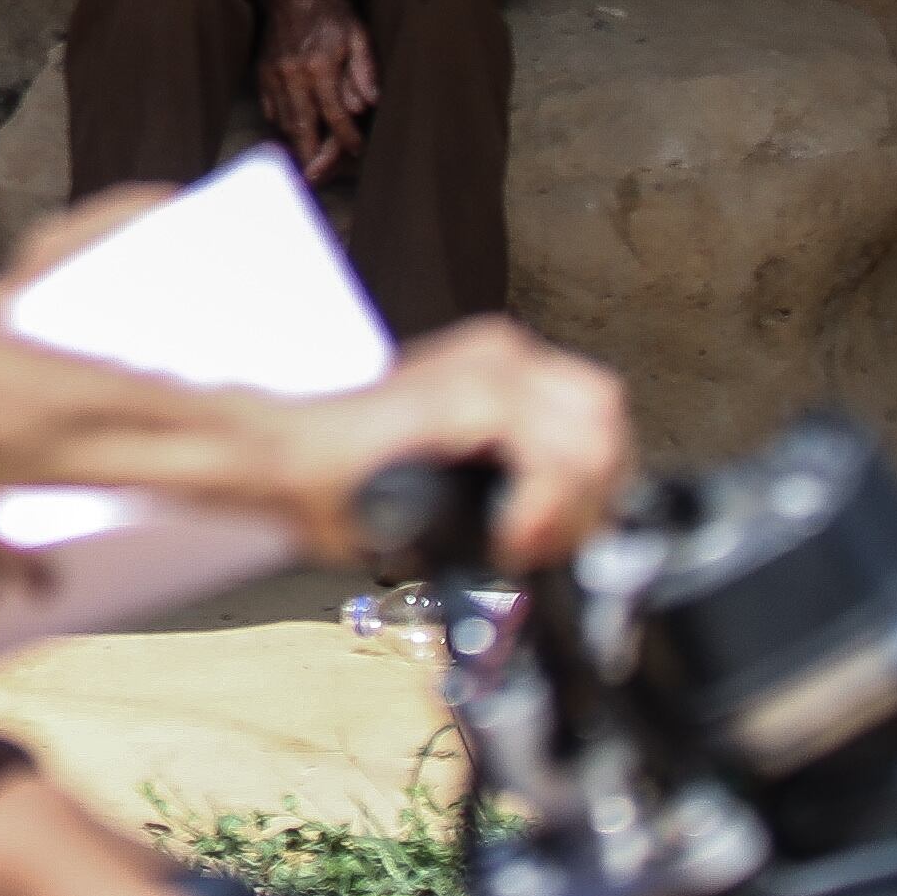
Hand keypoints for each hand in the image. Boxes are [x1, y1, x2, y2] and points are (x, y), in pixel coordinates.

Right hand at [258, 0, 376, 179]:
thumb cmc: (329, 12)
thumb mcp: (357, 34)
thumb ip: (365, 69)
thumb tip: (372, 104)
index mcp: (320, 66)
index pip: (336, 114)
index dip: (346, 137)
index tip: (356, 151)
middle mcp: (294, 75)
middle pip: (303, 127)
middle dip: (312, 156)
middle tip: (317, 179)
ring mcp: (274, 76)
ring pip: (285, 122)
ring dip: (296, 145)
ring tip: (306, 164)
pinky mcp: (262, 74)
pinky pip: (270, 109)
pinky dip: (281, 126)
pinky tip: (291, 134)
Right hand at [278, 319, 634, 569]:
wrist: (289, 462)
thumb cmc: (358, 475)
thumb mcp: (466, 472)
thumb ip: (528, 485)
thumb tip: (578, 530)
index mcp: (506, 366)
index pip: (601, 416)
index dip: (596, 485)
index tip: (559, 534)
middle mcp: (504, 355)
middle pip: (608, 423)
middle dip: (592, 498)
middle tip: (545, 540)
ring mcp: (489, 368)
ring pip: (594, 440)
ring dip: (571, 508)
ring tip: (524, 539)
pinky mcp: (467, 395)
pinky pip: (550, 458)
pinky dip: (543, 509)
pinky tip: (508, 536)